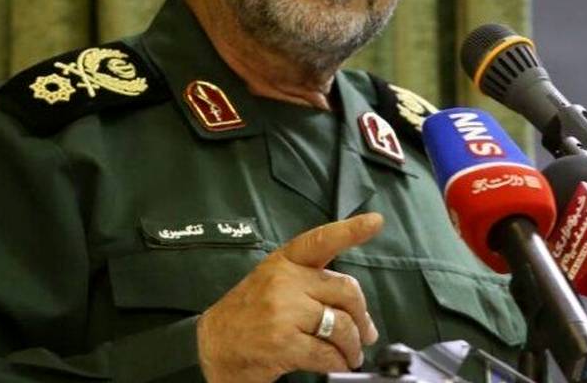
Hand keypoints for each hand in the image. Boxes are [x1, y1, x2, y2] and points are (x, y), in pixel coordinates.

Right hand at [196, 212, 384, 382]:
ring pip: (341, 325)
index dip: (351, 230)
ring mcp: (283, 312)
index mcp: (284, 261)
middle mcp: (284, 281)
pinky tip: (336, 364)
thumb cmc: (247, 315)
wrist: (211, 347)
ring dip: (353, 345)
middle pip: (345, 291)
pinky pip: (327, 353)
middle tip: (366, 333)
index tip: (375, 222)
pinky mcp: (283, 343)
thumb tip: (359, 313)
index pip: (321, 240)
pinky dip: (338, 362)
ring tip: (352, 354)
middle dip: (362, 316)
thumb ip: (312, 285)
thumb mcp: (274, 283)